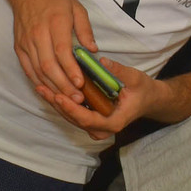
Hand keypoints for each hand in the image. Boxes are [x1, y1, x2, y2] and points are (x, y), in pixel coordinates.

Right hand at [10, 0, 96, 103]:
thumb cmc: (56, 0)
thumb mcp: (77, 8)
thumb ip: (86, 30)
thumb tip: (93, 50)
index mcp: (55, 23)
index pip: (62, 51)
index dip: (70, 69)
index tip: (80, 83)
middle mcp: (38, 34)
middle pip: (48, 65)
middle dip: (63, 85)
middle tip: (76, 98)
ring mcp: (26, 42)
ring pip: (37, 70)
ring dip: (51, 87)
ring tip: (66, 99)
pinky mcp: (19, 48)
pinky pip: (27, 69)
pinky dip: (38, 82)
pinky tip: (49, 90)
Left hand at [39, 57, 156, 139]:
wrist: (149, 100)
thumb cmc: (144, 90)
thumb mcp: (136, 78)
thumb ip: (120, 71)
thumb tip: (102, 62)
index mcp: (114, 122)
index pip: (88, 120)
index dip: (72, 109)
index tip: (60, 96)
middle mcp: (102, 128)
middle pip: (74, 120)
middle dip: (58, 105)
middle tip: (43, 89)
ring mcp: (96, 126)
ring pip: (71, 118)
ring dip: (56, 104)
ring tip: (41, 88)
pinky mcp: (91, 119)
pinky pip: (74, 113)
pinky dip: (62, 102)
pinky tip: (50, 90)